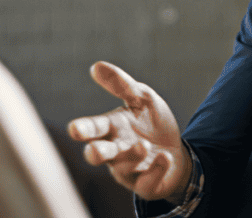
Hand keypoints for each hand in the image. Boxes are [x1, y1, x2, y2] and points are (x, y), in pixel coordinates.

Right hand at [67, 61, 192, 202]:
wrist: (176, 152)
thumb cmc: (152, 124)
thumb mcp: (142, 99)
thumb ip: (121, 85)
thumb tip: (96, 66)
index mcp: (112, 127)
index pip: (94, 127)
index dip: (84, 129)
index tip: (75, 129)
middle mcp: (115, 151)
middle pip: (98, 154)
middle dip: (96, 152)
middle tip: (95, 150)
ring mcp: (129, 170)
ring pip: (122, 168)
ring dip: (133, 156)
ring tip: (144, 145)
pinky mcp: (146, 185)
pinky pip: (146, 182)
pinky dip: (155, 170)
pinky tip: (164, 158)